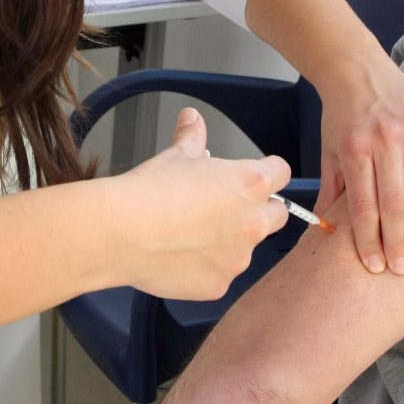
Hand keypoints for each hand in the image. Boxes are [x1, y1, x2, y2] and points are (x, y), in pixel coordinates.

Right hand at [110, 107, 290, 299]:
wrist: (122, 232)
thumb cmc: (149, 192)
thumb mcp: (175, 156)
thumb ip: (192, 137)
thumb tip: (192, 119)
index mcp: (250, 183)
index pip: (280, 173)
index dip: (267, 173)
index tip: (255, 177)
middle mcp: (253, 222)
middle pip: (277, 214)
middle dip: (259, 210)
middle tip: (225, 208)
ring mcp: (238, 257)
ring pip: (247, 247)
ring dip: (230, 241)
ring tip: (191, 234)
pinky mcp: (219, 284)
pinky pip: (221, 274)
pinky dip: (206, 267)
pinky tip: (179, 256)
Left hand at [316, 59, 403, 274]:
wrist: (356, 67)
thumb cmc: (343, 116)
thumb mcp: (330, 150)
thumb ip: (332, 189)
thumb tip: (323, 230)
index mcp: (354, 149)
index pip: (364, 206)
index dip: (371, 241)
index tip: (377, 267)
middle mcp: (383, 138)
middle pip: (396, 200)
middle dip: (400, 240)